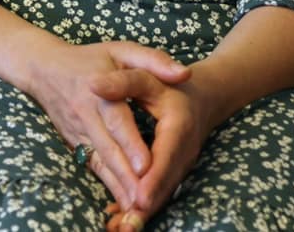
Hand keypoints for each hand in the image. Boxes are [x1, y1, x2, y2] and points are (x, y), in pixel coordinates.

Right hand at [18, 39, 189, 214]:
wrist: (42, 68)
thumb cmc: (89, 58)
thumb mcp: (120, 51)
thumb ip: (153, 60)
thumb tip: (185, 73)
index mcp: (98, 90)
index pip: (117, 119)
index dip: (131, 143)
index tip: (146, 166)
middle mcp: (85, 114)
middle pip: (109, 148)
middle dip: (127, 175)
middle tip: (145, 198)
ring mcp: (78, 131)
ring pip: (100, 162)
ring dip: (118, 185)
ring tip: (136, 207)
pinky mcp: (74, 143)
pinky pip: (93, 166)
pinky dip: (108, 185)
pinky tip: (122, 203)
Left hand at [90, 66, 218, 227]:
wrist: (200, 95)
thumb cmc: (166, 84)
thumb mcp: (145, 76)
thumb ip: (123, 82)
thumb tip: (93, 85)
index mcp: (177, 127)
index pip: (163, 157)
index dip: (151, 179)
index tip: (137, 197)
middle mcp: (182, 152)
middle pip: (164, 183)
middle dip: (146, 205)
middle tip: (127, 225)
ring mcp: (180, 164)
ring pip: (162, 193)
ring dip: (144, 212)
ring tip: (123, 228)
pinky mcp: (174, 172)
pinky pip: (159, 192)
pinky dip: (144, 207)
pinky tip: (124, 221)